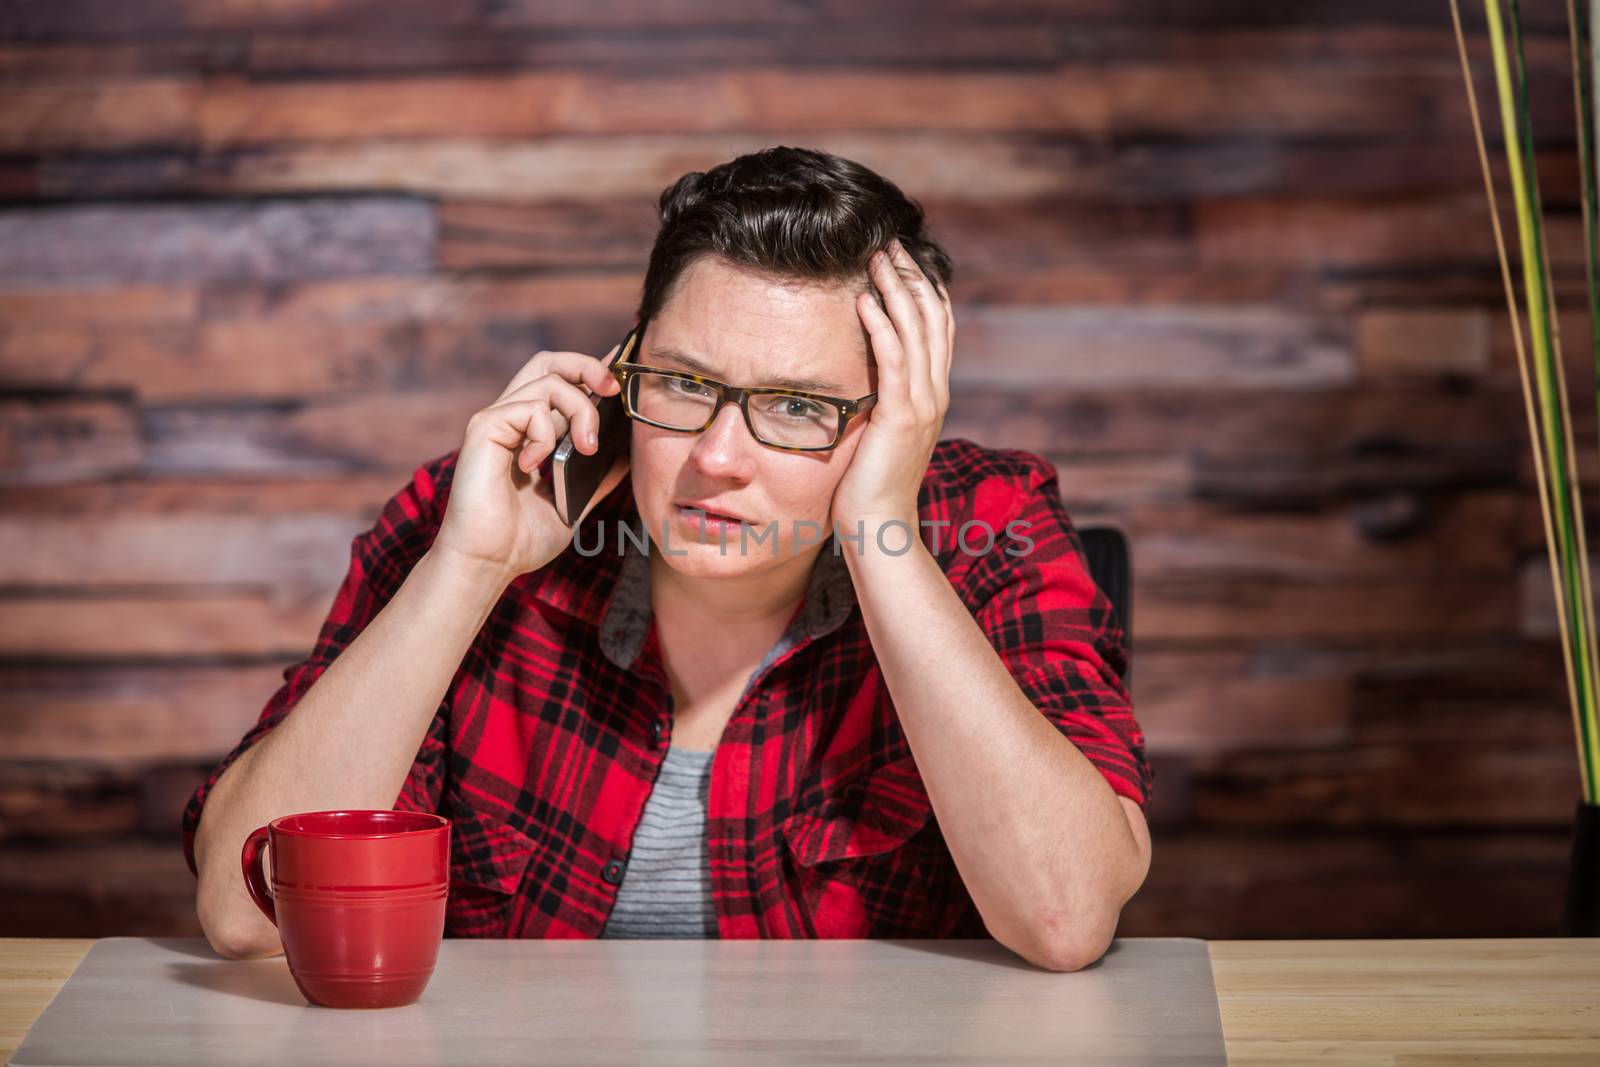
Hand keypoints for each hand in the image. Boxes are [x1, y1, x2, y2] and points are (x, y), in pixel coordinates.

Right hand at [433, 345, 630, 580]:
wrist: (489, 562)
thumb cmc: (521, 539)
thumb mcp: (573, 502)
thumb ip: (597, 477)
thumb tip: (626, 457)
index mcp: (531, 431)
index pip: (561, 381)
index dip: (592, 370)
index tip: (622, 372)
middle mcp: (513, 418)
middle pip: (549, 361)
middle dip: (588, 366)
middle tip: (612, 392)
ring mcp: (497, 420)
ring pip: (549, 381)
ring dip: (580, 410)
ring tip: (586, 448)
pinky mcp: (484, 428)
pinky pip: (529, 408)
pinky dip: (544, 434)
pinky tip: (534, 466)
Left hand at [831, 238, 954, 539]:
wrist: (879, 527)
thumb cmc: (868, 485)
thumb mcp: (879, 431)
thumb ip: (880, 400)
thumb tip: (861, 375)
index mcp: (933, 395)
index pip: (937, 329)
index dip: (924, 289)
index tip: (902, 258)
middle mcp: (936, 394)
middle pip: (932, 320)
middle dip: (912, 277)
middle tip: (890, 243)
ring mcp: (923, 405)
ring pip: (917, 332)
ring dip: (896, 290)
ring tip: (877, 258)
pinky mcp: (901, 417)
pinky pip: (894, 361)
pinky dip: (881, 326)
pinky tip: (864, 301)